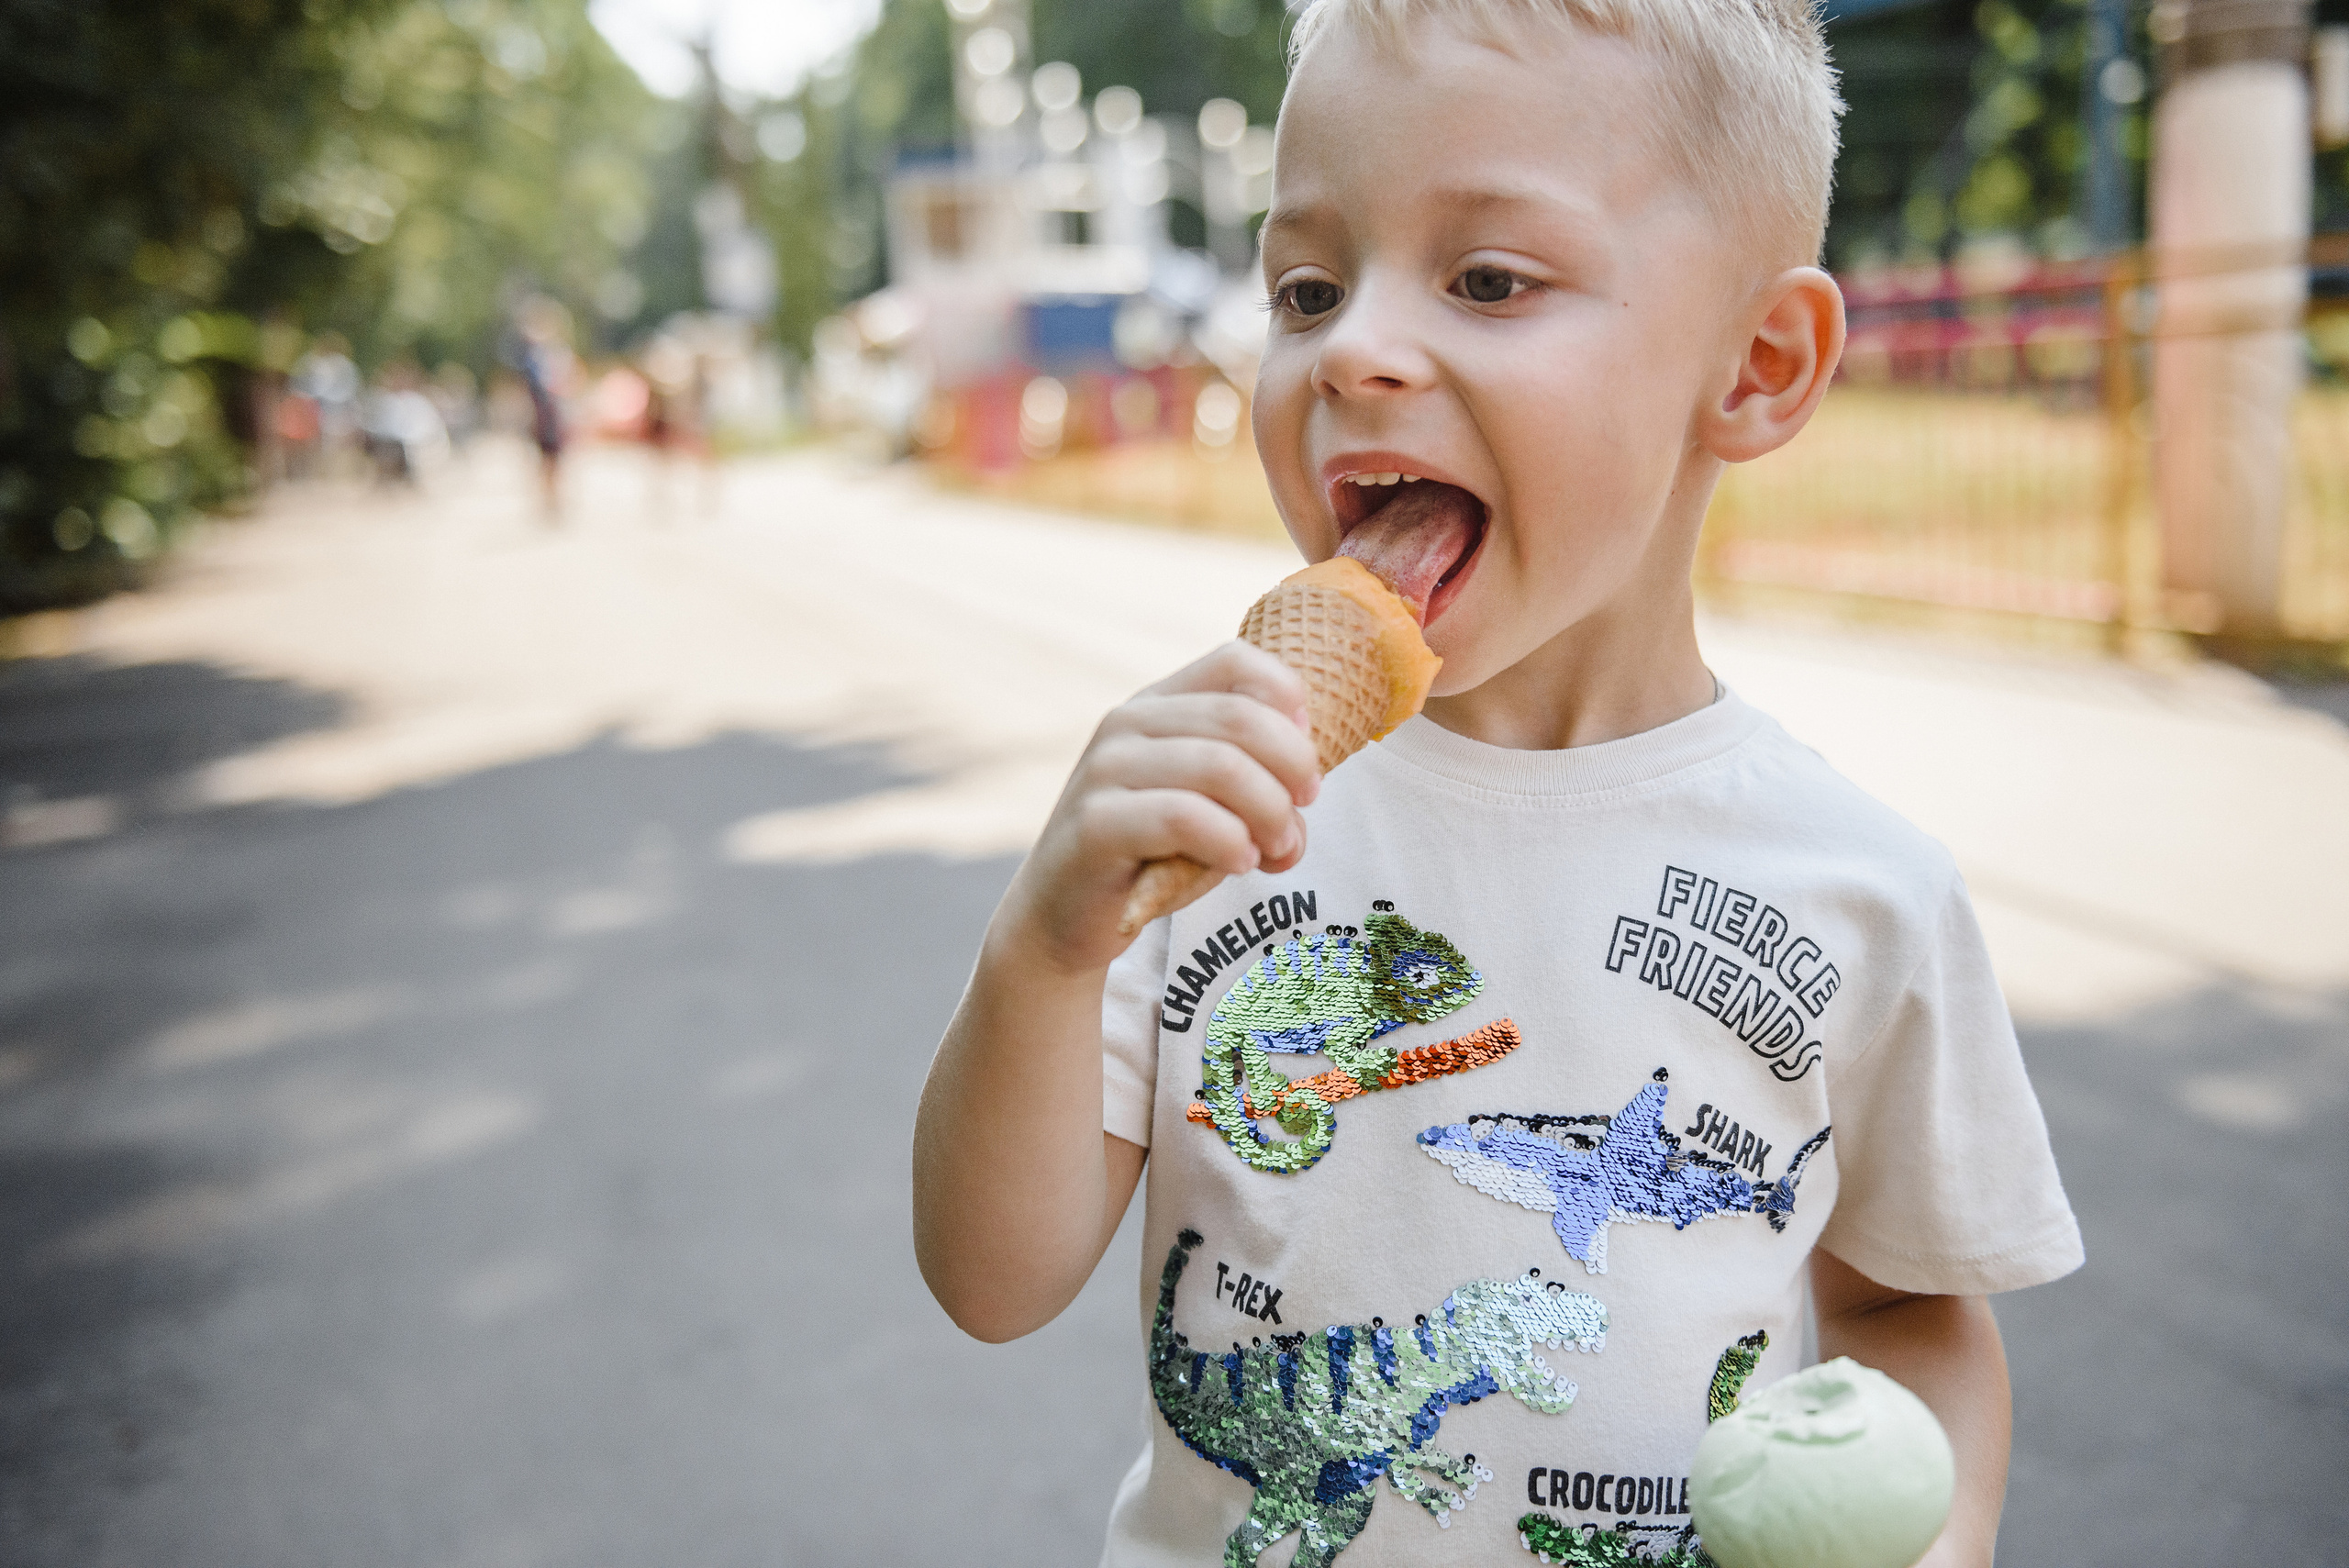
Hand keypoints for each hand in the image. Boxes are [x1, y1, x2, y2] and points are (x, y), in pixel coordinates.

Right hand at [998, 640, 1321, 972]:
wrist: (1065, 915)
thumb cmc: (1151, 856)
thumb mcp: (1212, 805)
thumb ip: (1259, 783)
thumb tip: (1306, 790)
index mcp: (1158, 703)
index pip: (1237, 662)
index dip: (1289, 703)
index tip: (1302, 765)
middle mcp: (1127, 722)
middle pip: (1241, 717)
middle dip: (1293, 770)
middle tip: (1299, 821)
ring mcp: (1105, 768)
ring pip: (1221, 766)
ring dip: (1269, 814)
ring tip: (1275, 852)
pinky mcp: (1095, 822)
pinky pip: (1184, 816)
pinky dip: (1230, 841)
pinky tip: (1240, 863)